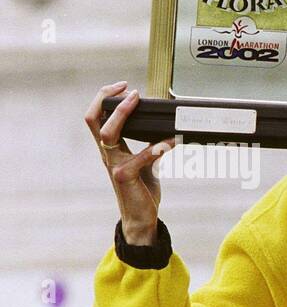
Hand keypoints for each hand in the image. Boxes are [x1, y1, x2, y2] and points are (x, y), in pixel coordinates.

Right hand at [85, 81, 175, 245]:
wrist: (141, 218)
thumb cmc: (141, 190)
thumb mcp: (144, 165)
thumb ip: (149, 147)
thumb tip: (166, 131)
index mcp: (109, 149)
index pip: (96, 117)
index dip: (105, 99)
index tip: (123, 87)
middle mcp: (107, 154)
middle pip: (93, 119)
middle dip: (107, 99)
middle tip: (128, 89)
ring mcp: (113, 165)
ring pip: (107, 133)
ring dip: (123, 114)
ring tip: (138, 102)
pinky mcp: (125, 176)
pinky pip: (140, 155)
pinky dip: (158, 145)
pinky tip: (174, 139)